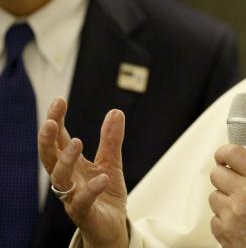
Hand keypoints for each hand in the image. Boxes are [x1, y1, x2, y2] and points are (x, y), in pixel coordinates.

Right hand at [38, 97, 128, 247]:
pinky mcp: (85, 214)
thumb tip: (115, 111)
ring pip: (60, 179)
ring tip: (77, 141)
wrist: (112, 226)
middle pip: (50, 158)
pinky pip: (83, 203)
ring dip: (66, 160)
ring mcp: (73, 197)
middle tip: (51, 122)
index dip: (56, 120)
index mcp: (72, 164)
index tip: (59, 100)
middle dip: (47, 140)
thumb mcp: (112, 162)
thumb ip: (111, 139)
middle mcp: (67, 179)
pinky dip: (91, 190)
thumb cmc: (105, 193)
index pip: (58, 140)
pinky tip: (102, 178)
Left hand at [209, 144, 245, 247]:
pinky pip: (214, 218)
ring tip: (240, 206)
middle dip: (223, 176)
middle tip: (232, 182)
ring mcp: (233, 214)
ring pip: (213, 196)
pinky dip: (223, 220)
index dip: (224, 152)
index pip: (233, 153)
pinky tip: (238, 222)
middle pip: (216, 173)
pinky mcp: (224, 232)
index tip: (223, 155)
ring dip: (223, 200)